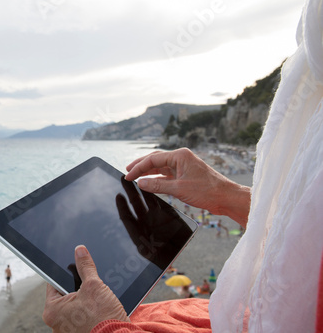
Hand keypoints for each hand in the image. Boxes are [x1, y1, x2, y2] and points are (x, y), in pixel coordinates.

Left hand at [42, 245, 128, 332]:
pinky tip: (98, 310)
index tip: (73, 269)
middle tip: (88, 286)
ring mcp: (67, 332)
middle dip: (77, 289)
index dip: (65, 273)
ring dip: (83, 302)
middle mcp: (55, 324)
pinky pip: (81, 319)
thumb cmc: (103, 318)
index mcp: (52, 311)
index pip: (54, 283)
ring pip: (74, 308)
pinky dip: (88, 313)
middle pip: (65, 296)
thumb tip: (80, 251)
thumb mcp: (94, 285)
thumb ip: (85, 266)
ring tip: (95, 300)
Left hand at [115, 179, 183, 265]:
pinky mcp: (170, 216)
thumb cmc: (160, 258)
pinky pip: (161, 202)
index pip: (127, 215)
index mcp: (137, 231)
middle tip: (124, 179)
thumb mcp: (143, 247)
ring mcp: (158, 218)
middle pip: (135, 203)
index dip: (122, 206)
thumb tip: (124, 220)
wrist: (178, 258)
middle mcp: (146, 223)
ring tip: (137, 178)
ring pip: (148, 200)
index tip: (118, 195)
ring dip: (143, 189)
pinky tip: (152, 187)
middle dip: (130, 191)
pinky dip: (156, 195)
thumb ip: (134, 232)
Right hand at [125, 148, 249, 226]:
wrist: (226, 198)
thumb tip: (140, 183)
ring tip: (135, 176)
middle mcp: (181, 158)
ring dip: (148, 172)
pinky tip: (149, 182)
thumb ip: (157, 185)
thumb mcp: (179, 189)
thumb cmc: (208, 191)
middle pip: (155, 160)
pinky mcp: (185, 176)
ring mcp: (183, 167)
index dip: (138, 167)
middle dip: (141, 166)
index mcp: (180, 156)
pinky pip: (166, 175)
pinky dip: (156, 179)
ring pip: (160, 167)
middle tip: (127, 172)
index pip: (153, 159)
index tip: (128, 175)